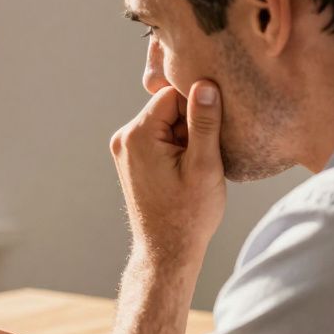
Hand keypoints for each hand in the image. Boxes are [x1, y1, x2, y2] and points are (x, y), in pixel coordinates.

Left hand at [110, 80, 225, 265]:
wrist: (167, 250)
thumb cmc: (188, 214)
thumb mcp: (204, 164)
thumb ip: (204, 122)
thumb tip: (204, 83)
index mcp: (138, 135)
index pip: (173, 93)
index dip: (198, 109)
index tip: (209, 136)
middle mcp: (124, 138)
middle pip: (168, 107)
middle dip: (191, 124)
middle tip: (202, 157)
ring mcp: (124, 149)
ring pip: (165, 122)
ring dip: (185, 137)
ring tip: (193, 168)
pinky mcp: (131, 159)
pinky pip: (159, 138)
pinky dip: (176, 148)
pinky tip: (184, 171)